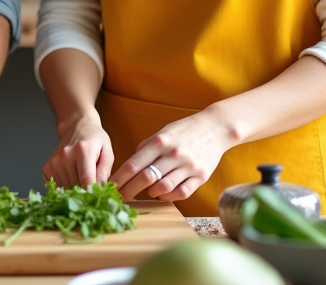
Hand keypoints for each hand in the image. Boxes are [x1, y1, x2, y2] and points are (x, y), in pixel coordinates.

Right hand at [43, 109, 113, 187]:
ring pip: (66, 189)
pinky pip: (57, 187)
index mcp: (83, 151)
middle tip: (92, 184)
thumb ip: (105, 172)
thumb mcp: (107, 153)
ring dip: (75, 189)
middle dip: (85, 191)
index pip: (86, 180)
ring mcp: (54, 161)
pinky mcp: (47, 167)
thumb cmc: (95, 140)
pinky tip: (71, 176)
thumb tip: (100, 191)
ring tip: (81, 176)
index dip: (93, 193)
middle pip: (76, 187)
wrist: (76, 126)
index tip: (98, 198)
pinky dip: (65, 186)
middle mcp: (66, 155)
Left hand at [109, 110, 232, 202]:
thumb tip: (130, 165)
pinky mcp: (201, 176)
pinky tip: (162, 193)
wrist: (215, 128)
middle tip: (120, 198)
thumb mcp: (163, 132)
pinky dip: (169, 196)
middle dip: (129, 190)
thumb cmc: (185, 130)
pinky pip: (181, 192)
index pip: (134, 164)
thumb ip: (146, 147)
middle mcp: (174, 154)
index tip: (110, 187)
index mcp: (160, 142)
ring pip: (163, 187)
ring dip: (150, 192)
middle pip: (145, 178)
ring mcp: (188, 166)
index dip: (120, 178)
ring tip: (146, 191)